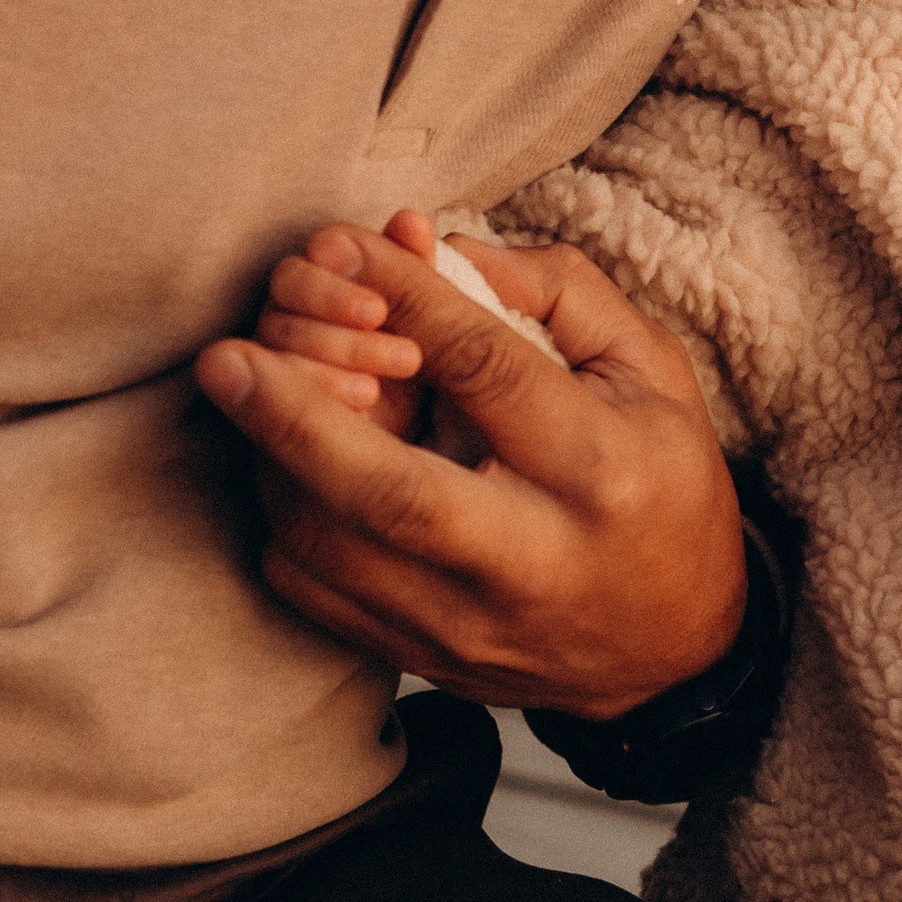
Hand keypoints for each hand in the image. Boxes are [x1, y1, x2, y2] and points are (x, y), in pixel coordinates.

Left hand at [195, 213, 746, 716]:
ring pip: (332, 548)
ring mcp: (471, 623)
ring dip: (273, 461)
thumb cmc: (660, 479)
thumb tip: (427, 246)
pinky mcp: (423, 657)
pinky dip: (282, 518)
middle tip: (225, 357)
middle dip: (294, 417)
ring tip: (250, 390)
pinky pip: (313, 592)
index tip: (345, 244)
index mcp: (600, 470)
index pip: (486, 370)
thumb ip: (549, 292)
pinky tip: (284, 462)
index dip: (406, 296)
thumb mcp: (647, 367)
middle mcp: (533, 558)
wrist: (675, 646)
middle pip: (390, 492)